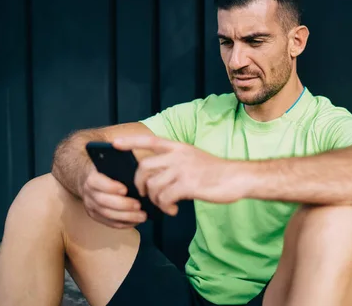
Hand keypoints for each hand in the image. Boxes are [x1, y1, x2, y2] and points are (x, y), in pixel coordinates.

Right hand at [81, 167, 147, 228]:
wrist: (89, 181)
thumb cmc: (106, 172)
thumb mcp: (109, 166)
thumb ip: (119, 168)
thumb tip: (137, 171)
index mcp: (92, 178)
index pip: (97, 183)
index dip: (111, 187)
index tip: (125, 190)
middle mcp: (89, 193)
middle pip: (103, 202)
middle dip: (123, 205)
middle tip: (139, 205)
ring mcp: (91, 206)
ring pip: (107, 214)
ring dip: (126, 217)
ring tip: (142, 216)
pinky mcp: (95, 216)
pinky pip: (109, 223)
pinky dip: (124, 223)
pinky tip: (136, 221)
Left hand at [112, 136, 248, 215]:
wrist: (237, 178)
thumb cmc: (216, 172)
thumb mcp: (194, 158)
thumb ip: (175, 162)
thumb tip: (155, 176)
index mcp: (179, 147)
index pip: (150, 140)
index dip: (130, 141)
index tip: (114, 143)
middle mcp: (178, 156)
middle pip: (144, 167)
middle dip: (139, 184)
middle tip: (145, 195)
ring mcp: (183, 169)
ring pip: (152, 186)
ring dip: (155, 199)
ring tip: (166, 205)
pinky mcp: (188, 185)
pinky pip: (164, 198)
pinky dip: (165, 207)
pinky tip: (173, 210)